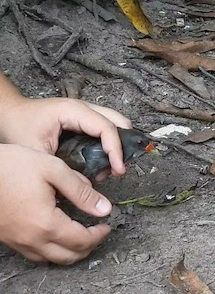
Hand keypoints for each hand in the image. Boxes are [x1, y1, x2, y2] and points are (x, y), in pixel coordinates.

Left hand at [0, 93, 132, 176]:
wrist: (8, 114)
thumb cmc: (18, 127)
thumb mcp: (37, 153)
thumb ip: (63, 170)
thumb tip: (87, 186)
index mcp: (73, 111)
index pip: (106, 127)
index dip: (116, 150)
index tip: (118, 170)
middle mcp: (83, 107)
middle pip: (118, 120)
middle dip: (124, 144)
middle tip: (119, 168)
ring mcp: (85, 111)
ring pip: (115, 123)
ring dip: (118, 143)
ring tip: (112, 166)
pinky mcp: (84, 119)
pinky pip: (106, 128)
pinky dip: (110, 142)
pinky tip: (104, 160)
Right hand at [0, 144, 111, 263]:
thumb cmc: (10, 166)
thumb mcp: (53, 169)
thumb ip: (81, 191)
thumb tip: (104, 209)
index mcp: (47, 224)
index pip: (82, 241)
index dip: (99, 235)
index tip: (106, 225)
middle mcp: (32, 239)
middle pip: (69, 257)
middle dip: (89, 247)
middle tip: (98, 232)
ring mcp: (18, 242)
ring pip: (51, 260)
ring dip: (71, 252)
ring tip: (81, 235)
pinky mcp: (8, 238)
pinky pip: (35, 254)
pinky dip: (52, 251)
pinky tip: (56, 235)